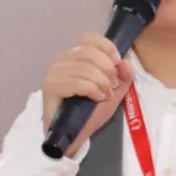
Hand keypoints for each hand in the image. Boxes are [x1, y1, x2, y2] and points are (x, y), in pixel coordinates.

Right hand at [41, 32, 134, 156]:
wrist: (74, 137)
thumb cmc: (90, 112)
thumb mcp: (113, 92)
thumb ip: (123, 76)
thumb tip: (125, 63)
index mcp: (75, 56)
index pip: (88, 38)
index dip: (106, 47)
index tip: (118, 63)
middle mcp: (61, 60)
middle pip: (88, 51)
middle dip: (107, 68)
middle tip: (112, 85)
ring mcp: (53, 73)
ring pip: (83, 67)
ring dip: (101, 81)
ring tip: (105, 94)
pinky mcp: (50, 88)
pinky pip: (75, 81)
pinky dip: (91, 89)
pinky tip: (97, 97)